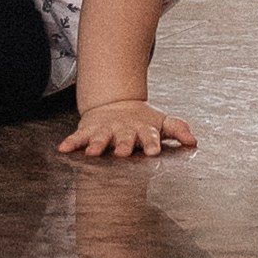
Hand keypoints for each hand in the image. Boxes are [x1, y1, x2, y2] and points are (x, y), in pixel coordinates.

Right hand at [59, 100, 195, 160]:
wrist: (116, 104)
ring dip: (98, 144)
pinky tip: (64, 149)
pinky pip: (78, 137)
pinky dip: (71, 143)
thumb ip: (177, 130)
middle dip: (124, 145)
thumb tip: (194, 141)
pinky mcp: (89, 130)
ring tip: (93, 153)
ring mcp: (106, 129)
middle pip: (125, 138)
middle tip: (123, 154)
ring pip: (101, 137)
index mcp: (143, 129)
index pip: (150, 137)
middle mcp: (124, 130)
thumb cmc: (142, 121)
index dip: (152, 143)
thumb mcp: (161, 122)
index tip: (153, 152)